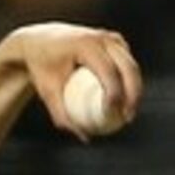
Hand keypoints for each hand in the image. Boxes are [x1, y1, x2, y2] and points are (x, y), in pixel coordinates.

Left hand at [5, 23, 141, 140]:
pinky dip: (129, 81)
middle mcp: (101, 37)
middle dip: (133, 94)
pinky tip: (126, 101)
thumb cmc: (41, 67)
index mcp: (85, 44)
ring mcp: (110, 37)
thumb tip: (84, 136)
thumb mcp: (47, 92)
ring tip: (128, 112)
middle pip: (127, 67)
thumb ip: (62, 115)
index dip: (114, 94)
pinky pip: (127, 63)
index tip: (112, 115)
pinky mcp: (114, 41)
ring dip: (135, 89)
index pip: (108, 71)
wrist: (39, 40)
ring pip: (131, 65)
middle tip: (127, 117)